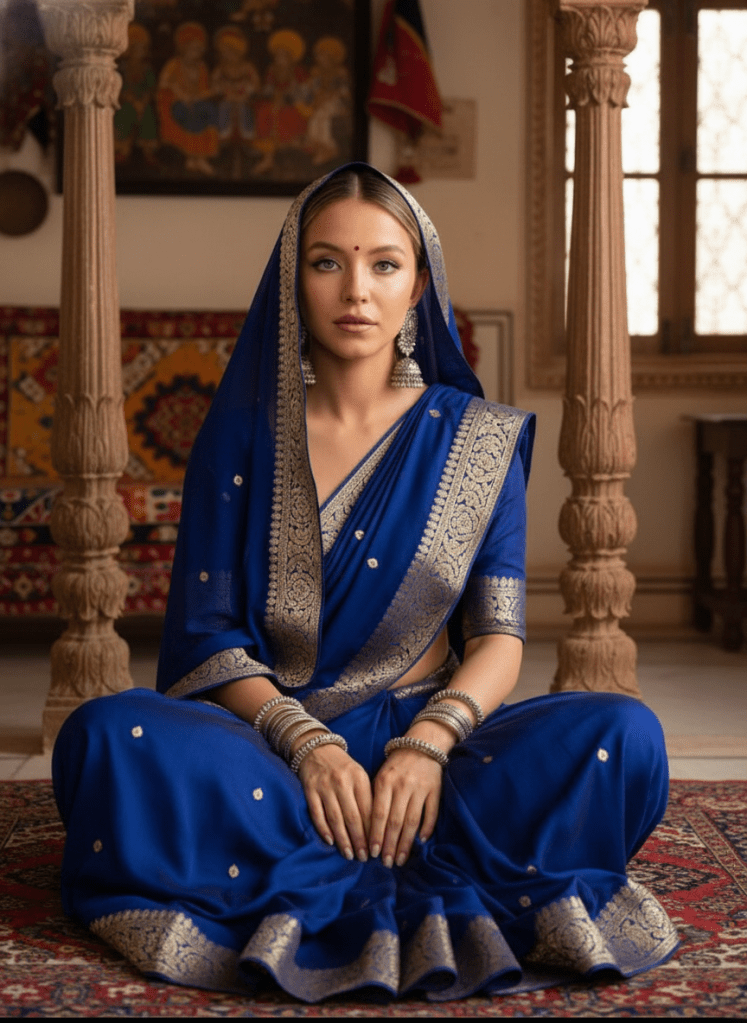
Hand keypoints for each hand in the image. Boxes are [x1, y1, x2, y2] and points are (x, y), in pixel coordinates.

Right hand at [297, 743, 371, 861]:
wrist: (317, 748)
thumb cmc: (343, 768)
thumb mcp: (359, 776)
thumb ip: (367, 797)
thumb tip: (376, 829)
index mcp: (359, 778)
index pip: (368, 809)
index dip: (373, 831)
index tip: (377, 848)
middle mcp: (342, 782)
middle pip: (353, 817)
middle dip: (359, 840)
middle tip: (364, 858)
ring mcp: (324, 786)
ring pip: (335, 818)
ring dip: (343, 839)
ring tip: (349, 855)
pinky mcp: (310, 790)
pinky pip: (317, 813)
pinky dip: (324, 829)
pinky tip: (330, 842)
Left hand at [369, 749, 442, 867]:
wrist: (422, 745)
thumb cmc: (397, 765)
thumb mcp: (381, 776)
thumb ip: (376, 799)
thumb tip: (369, 830)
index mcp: (385, 781)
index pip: (378, 814)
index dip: (375, 835)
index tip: (372, 853)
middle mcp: (402, 786)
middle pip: (395, 821)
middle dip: (390, 845)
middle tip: (386, 863)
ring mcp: (420, 788)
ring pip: (412, 821)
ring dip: (405, 843)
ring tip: (401, 859)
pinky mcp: (435, 790)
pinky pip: (431, 813)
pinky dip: (426, 828)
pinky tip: (421, 842)